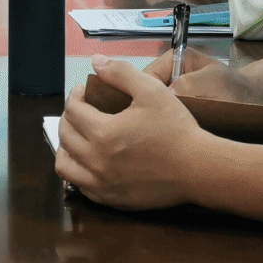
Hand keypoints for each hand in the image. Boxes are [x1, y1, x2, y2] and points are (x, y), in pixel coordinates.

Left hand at [55, 55, 209, 208]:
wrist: (198, 169)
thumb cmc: (176, 128)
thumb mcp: (151, 90)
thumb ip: (121, 73)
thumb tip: (96, 62)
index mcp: (103, 133)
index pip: (73, 110)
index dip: (75, 96)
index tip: (84, 90)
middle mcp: (96, 161)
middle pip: (65, 136)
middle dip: (68, 118)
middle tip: (80, 109)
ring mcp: (102, 184)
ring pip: (65, 166)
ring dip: (65, 147)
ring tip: (78, 137)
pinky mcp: (111, 200)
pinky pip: (81, 186)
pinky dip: (78, 171)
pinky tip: (90, 161)